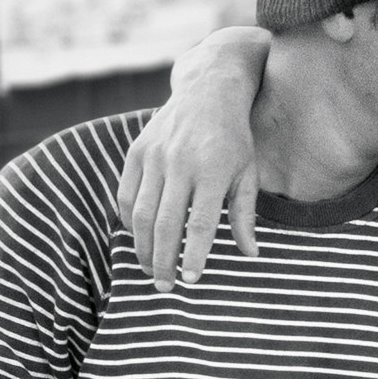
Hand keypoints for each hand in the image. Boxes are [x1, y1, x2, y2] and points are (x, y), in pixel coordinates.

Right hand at [116, 35, 266, 289]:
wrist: (208, 91)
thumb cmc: (235, 139)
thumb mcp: (248, 174)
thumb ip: (245, 215)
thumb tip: (250, 255)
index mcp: (213, 170)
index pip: (200, 224)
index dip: (194, 255)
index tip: (192, 280)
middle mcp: (180, 163)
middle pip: (166, 224)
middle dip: (163, 261)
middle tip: (166, 287)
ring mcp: (155, 156)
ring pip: (141, 214)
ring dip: (143, 248)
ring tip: (151, 271)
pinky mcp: (137, 152)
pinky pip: (127, 195)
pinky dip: (130, 222)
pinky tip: (139, 240)